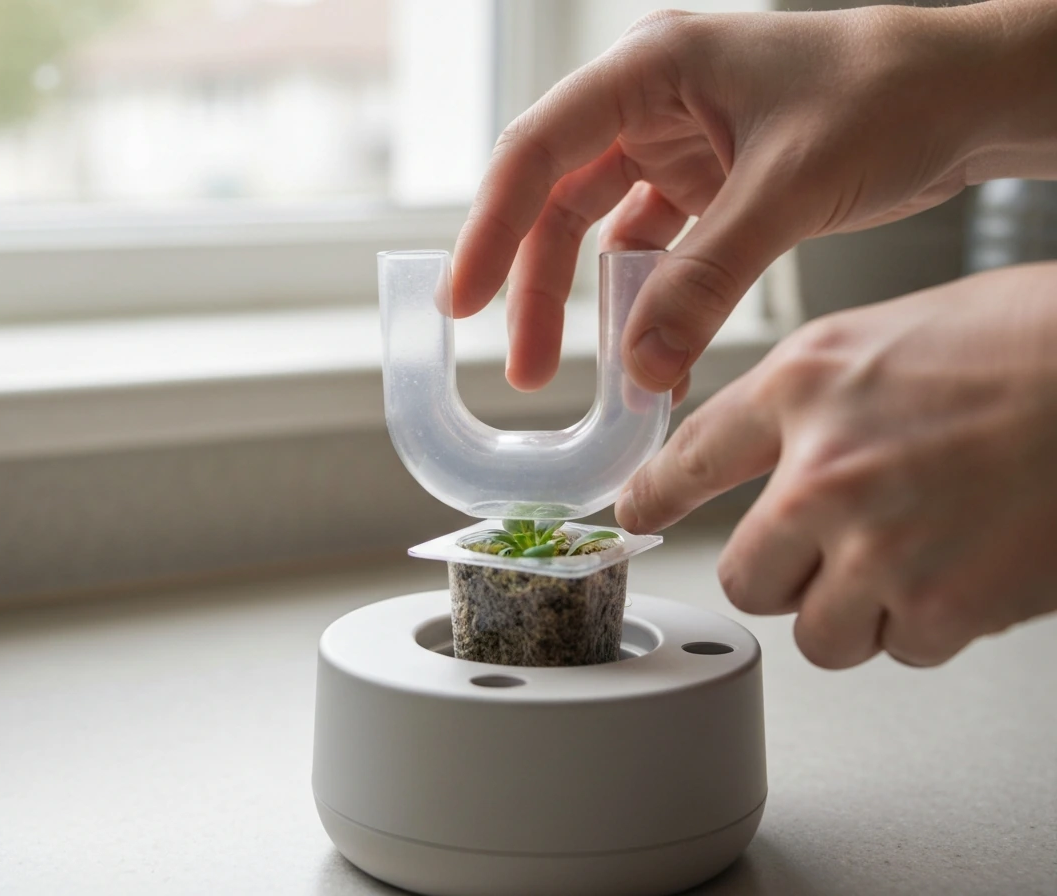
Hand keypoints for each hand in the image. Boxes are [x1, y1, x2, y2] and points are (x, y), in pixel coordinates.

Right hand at [451, 0, 1056, 397]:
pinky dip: (651, 304)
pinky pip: (658, 254)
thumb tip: (641, 365)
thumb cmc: (894, 94)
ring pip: (600, 233)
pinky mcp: (710, 184)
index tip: (464, 302)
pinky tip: (651, 353)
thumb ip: (707, 277)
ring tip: (583, 373)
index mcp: (652, 68)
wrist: (973, 96)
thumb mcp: (789, 186)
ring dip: (588, 304)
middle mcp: (652, 103)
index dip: (490, 229)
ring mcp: (679, 145)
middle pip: (558, 201)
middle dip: (535, 287)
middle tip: (524, 367)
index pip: (538, 150)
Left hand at [616, 263, 1056, 668]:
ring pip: (819, 632)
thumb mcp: (884, 338)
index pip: (690, 457)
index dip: (653, 497)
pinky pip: (901, 649)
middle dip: (781, 576)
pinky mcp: (946, 606)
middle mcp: (825, 469)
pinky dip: (929, 624)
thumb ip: (807, 401)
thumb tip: (765, 458)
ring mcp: (881, 545)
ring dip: (856, 610)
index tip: (633, 517)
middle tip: (823, 555)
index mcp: (805, 386)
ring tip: (912, 558)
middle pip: (745, 578)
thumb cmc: (1030, 344)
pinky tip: (966, 568)